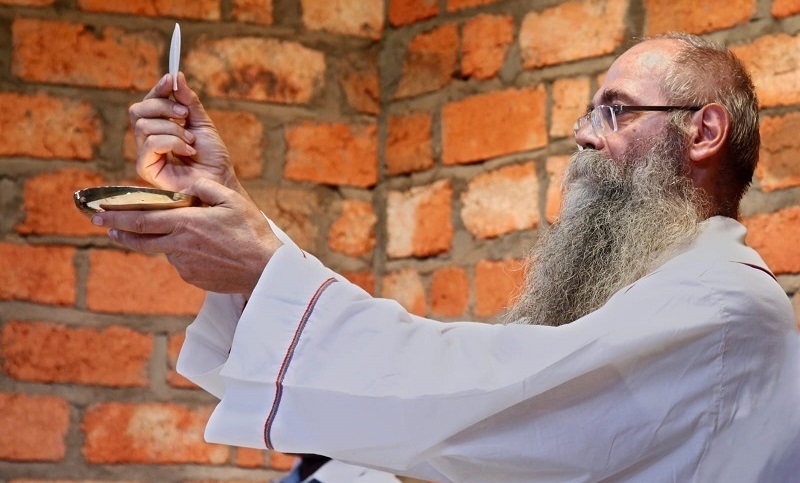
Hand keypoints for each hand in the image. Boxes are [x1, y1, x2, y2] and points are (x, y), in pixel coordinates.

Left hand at [91, 178, 282, 295]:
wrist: (266, 271)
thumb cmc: (252, 232)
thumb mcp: (232, 200)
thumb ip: (206, 188)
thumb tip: (188, 187)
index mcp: (185, 223)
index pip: (141, 219)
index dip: (117, 216)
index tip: (98, 213)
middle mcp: (179, 245)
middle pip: (140, 239)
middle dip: (119, 230)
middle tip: (104, 226)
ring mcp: (185, 265)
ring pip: (164, 249)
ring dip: (162, 241)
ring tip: (175, 234)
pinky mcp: (193, 278)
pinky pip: (181, 262)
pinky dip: (183, 254)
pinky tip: (202, 250)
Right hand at [129, 72, 243, 194]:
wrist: (221, 180)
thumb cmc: (212, 157)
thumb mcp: (202, 123)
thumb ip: (188, 101)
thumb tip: (176, 75)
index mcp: (159, 128)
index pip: (147, 103)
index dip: (157, 90)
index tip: (171, 80)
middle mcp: (147, 140)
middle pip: (137, 110)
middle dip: (164, 108)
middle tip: (186, 116)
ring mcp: (145, 155)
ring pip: (144, 126)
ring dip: (174, 130)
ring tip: (191, 142)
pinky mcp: (146, 169)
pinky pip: (149, 144)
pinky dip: (172, 143)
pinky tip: (188, 152)